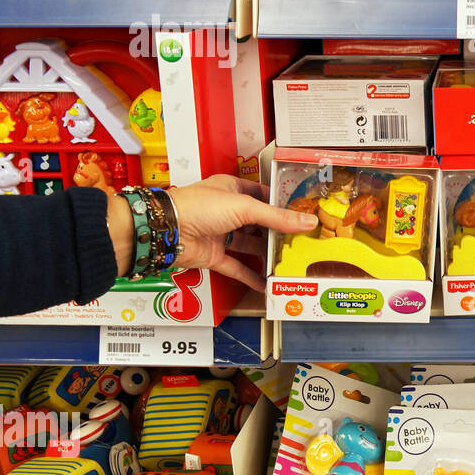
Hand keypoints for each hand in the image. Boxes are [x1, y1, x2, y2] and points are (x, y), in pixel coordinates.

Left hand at [109, 175, 317, 289]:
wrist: (167, 231)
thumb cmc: (199, 207)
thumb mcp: (245, 207)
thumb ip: (277, 217)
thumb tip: (308, 222)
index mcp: (232, 190)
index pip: (263, 195)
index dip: (282, 204)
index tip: (302, 214)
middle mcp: (227, 211)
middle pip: (259, 222)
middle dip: (277, 232)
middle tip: (301, 240)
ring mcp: (220, 234)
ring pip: (249, 245)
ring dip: (266, 254)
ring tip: (289, 261)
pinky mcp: (214, 255)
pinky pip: (236, 266)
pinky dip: (250, 275)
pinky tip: (266, 284)